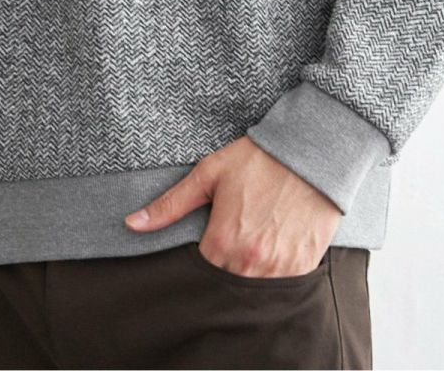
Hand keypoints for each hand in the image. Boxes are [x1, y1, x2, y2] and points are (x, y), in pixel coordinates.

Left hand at [123, 136, 341, 277]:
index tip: (205, 245)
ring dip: (248, 273)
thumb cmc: (258, 160)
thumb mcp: (209, 174)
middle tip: (231, 241)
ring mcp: (279, 269)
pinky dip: (274, 274)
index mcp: (223, 242)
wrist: (311, 152)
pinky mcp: (303, 267)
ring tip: (251, 243)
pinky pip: (282, 286)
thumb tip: (131, 224)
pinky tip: (273, 248)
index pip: (198, 274)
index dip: (198, 261)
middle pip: (225, 285)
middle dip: (223, 268)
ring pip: (253, 290)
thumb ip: (170, 205)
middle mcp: (250, 262)